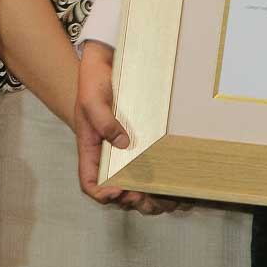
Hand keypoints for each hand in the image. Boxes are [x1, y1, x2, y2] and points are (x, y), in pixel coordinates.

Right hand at [73, 43, 175, 215]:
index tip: (118, 190)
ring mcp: (125, 154)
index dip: (102, 193)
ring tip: (165, 199)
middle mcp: (108, 157)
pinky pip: (150, 172)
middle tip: (145, 195)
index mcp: (91, 150)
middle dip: (132, 200)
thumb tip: (123, 143)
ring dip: (149, 200)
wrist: (106, 66)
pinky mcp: (142, 147)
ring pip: (135, 188)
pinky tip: (177, 190)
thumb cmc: (94, 84)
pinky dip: (161, 186)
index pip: (90, 182)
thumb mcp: (92, 99)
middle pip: (116, 192)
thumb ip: (104, 121)